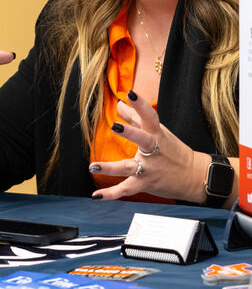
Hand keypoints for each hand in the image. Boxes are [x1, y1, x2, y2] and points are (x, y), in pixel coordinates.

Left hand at [88, 91, 204, 201]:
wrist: (195, 177)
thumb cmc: (173, 150)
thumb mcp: (158, 131)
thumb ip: (136, 118)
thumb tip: (119, 103)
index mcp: (156, 134)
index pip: (149, 116)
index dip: (140, 104)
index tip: (130, 93)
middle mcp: (153, 150)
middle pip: (143, 139)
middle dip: (131, 133)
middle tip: (115, 126)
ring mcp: (149, 169)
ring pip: (129, 167)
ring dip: (111, 168)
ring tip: (93, 166)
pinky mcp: (146, 184)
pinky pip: (126, 189)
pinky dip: (111, 193)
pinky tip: (96, 195)